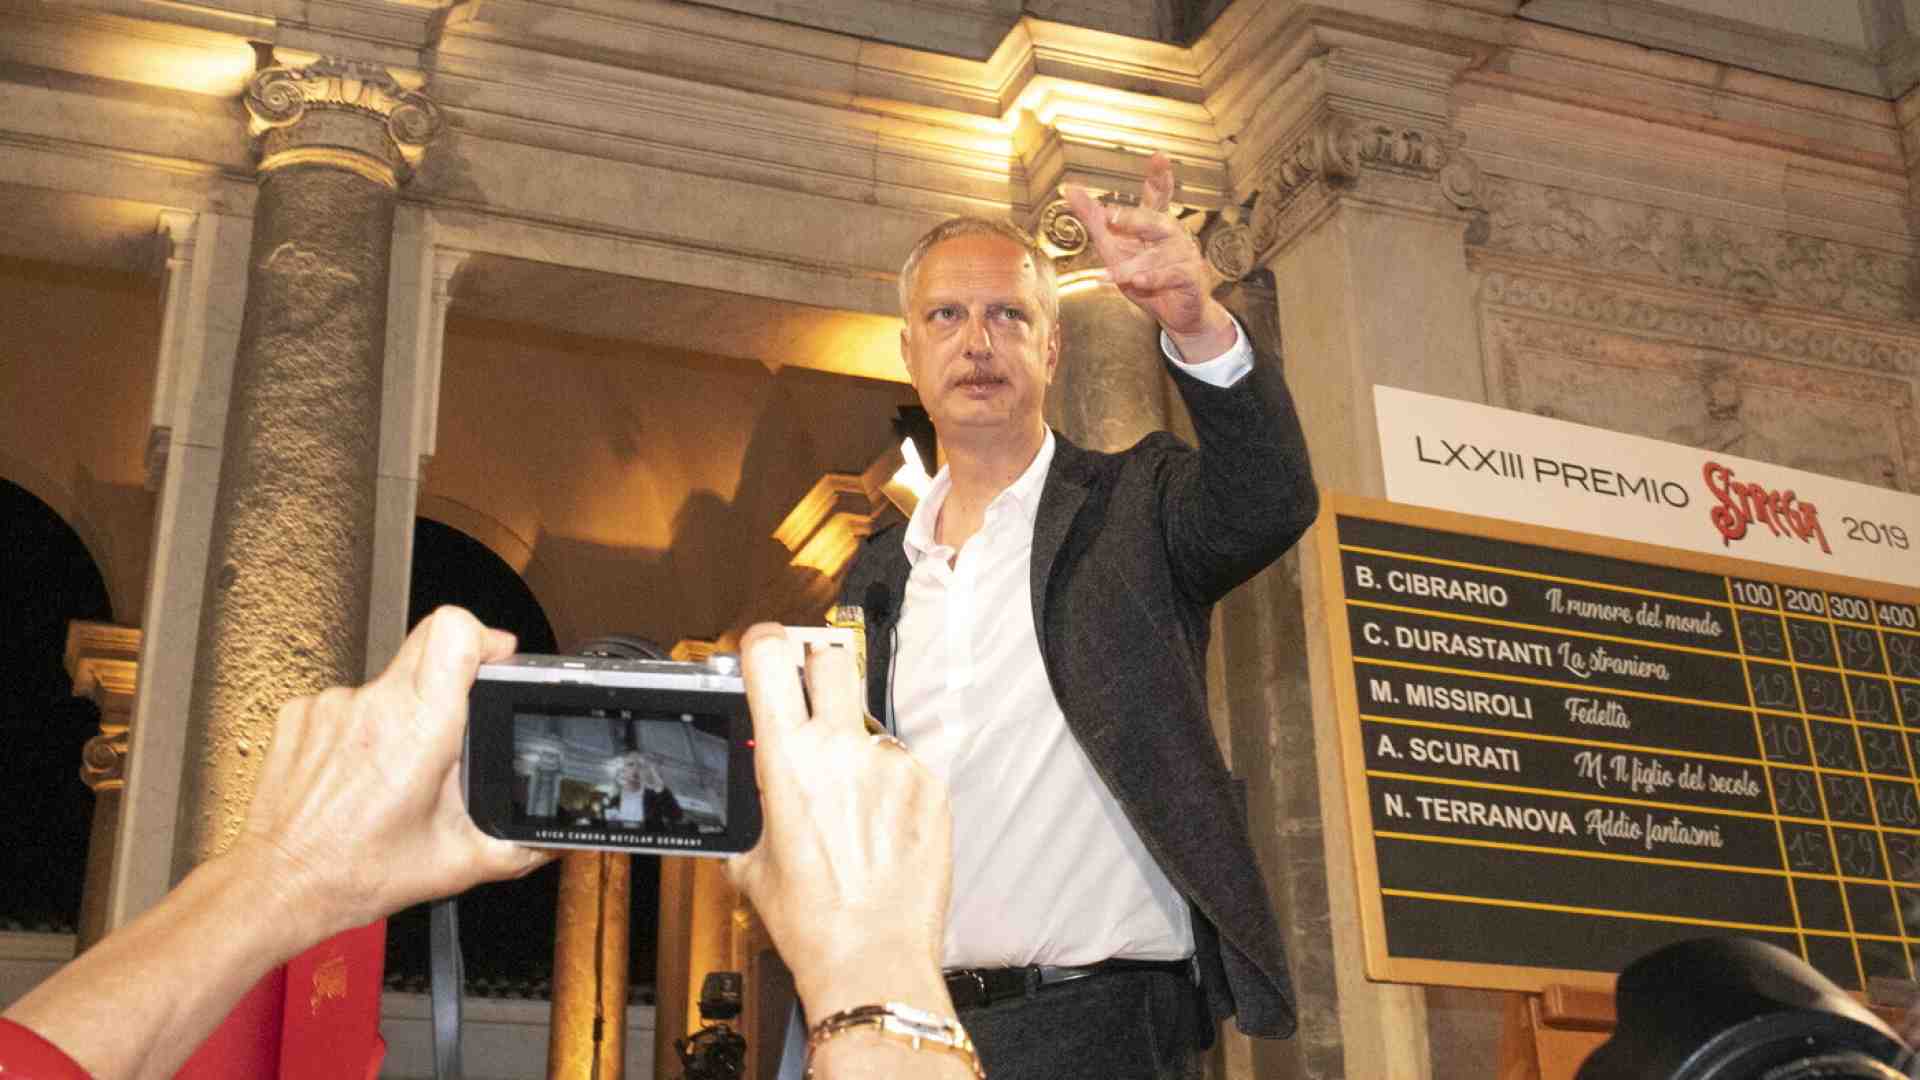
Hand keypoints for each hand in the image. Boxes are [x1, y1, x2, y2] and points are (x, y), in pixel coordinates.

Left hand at [234, 606, 553, 941]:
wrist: (279, 885)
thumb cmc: (354, 873)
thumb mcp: (457, 863)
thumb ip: (517, 846)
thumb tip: (548, 838)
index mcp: (420, 729)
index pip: (454, 632)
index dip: (483, 635)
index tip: (494, 658)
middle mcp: (374, 706)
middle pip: (425, 646)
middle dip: (451, 678)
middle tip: (454, 722)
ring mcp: (332, 706)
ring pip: (387, 683)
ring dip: (400, 716)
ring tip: (394, 771)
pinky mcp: (300, 714)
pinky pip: (346, 703)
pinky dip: (359, 732)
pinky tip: (357, 773)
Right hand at [726, 624, 953, 1021]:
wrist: (872, 957)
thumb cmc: (812, 920)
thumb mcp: (751, 860)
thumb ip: (755, 806)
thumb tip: (757, 788)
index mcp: (787, 760)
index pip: (771, 657)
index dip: (764, 642)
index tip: (765, 647)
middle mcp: (842, 749)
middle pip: (832, 657)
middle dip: (817, 669)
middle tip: (811, 699)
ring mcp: (892, 763)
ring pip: (870, 722)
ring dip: (858, 746)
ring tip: (853, 806)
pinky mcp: (930, 784)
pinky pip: (904, 764)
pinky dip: (891, 785)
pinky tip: (882, 828)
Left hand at [1065, 151, 1235, 360]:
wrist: (1176, 315)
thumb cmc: (1146, 278)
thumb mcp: (1113, 247)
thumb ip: (1094, 220)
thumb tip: (1069, 189)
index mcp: (1155, 224)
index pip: (1159, 196)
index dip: (1159, 177)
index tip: (1158, 157)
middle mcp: (1173, 235)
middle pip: (1156, 221)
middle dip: (1134, 218)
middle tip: (1110, 216)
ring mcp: (1184, 256)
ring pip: (1160, 253)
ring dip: (1135, 264)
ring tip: (1114, 274)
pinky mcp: (1190, 278)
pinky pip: (1172, 275)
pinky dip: (1153, 279)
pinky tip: (1138, 283)